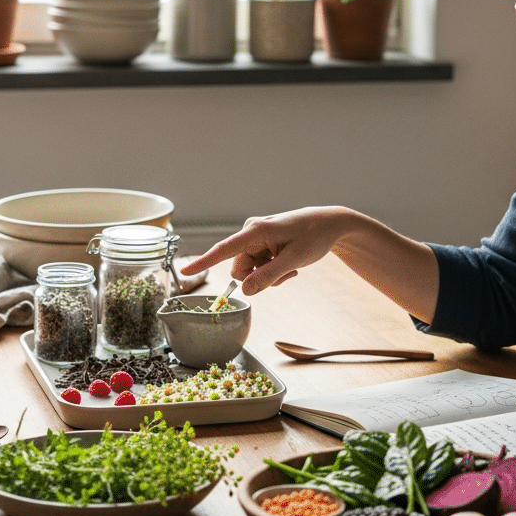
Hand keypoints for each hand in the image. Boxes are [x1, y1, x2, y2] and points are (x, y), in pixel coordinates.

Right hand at [179, 207, 355, 294]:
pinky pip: (258, 267)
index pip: (223, 250)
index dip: (203, 262)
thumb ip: (269, 276)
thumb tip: (245, 291)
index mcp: (255, 231)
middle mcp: (251, 232)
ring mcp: (256, 238)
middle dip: (259, 278)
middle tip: (284, 273)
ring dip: (268, 276)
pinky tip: (288, 264)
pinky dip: (272, 271)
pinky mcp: (262, 244)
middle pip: (240, 269)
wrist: (330, 224)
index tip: (185, 273)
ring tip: (289, 267)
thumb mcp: (294, 260)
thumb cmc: (314, 236)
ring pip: (249, 270)